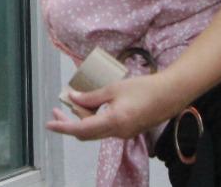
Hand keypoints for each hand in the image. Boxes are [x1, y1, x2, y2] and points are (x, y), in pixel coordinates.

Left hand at [46, 73, 183, 141]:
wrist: (171, 94)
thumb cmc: (143, 88)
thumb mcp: (114, 88)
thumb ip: (91, 96)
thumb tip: (73, 98)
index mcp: (113, 122)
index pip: (81, 129)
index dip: (63, 127)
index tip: (49, 124)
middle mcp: (117, 133)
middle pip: (86, 132)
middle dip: (70, 122)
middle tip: (57, 110)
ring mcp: (124, 133)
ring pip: (96, 130)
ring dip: (83, 118)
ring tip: (75, 100)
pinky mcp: (129, 129)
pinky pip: (106, 127)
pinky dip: (94, 118)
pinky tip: (91, 105)